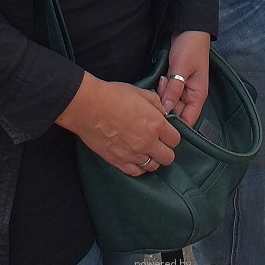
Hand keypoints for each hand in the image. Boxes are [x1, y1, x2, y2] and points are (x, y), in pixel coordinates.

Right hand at [55, 74, 180, 175]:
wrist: (88, 106)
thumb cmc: (113, 95)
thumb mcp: (139, 92)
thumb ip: (156, 103)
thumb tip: (163, 112)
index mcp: (156, 124)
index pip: (175, 139)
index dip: (172, 135)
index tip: (165, 132)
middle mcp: (148, 142)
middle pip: (168, 157)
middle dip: (166, 150)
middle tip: (158, 142)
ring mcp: (133, 154)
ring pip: (153, 166)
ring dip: (152, 158)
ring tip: (145, 149)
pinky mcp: (118, 162)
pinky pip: (136, 172)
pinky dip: (138, 166)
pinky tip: (135, 158)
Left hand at [156, 30, 210, 126]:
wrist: (187, 28)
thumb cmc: (190, 47)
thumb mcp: (181, 68)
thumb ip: (174, 90)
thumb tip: (166, 111)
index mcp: (197, 96)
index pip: (188, 121)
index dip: (176, 125)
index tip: (162, 122)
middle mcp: (189, 95)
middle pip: (175, 113)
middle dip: (165, 106)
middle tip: (161, 90)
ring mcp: (180, 89)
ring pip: (168, 102)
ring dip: (161, 95)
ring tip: (162, 79)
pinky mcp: (173, 81)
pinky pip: (165, 92)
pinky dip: (160, 88)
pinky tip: (160, 78)